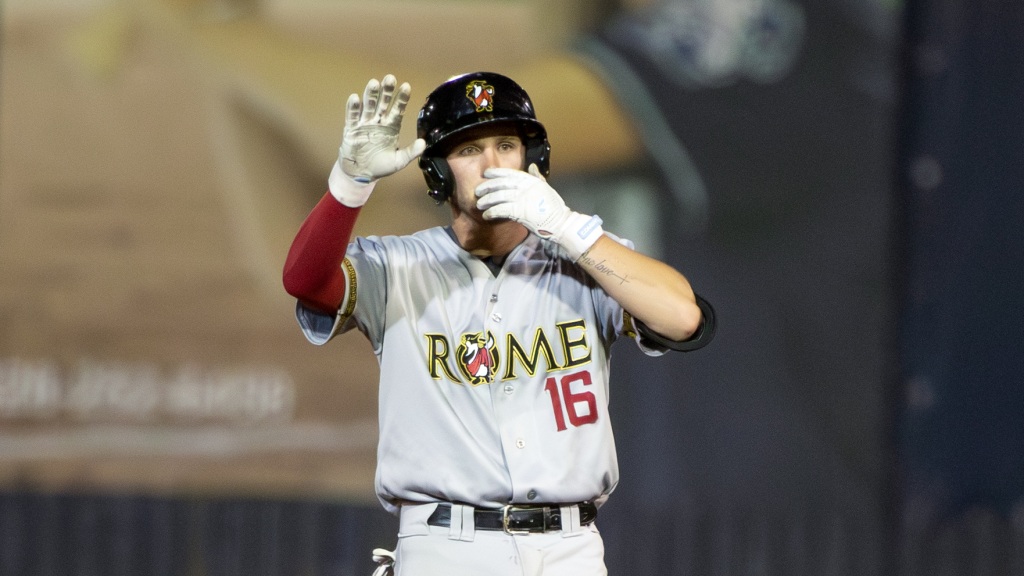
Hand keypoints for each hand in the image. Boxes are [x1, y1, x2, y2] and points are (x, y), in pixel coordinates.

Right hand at [329, 75, 425, 206]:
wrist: (361, 174)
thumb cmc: (381, 166)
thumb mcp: (399, 161)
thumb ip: (411, 152)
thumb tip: (424, 143)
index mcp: (391, 127)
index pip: (397, 109)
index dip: (401, 98)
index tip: (406, 86)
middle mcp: (379, 122)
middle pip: (383, 103)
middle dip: (387, 91)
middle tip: (390, 78)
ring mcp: (364, 124)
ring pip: (368, 106)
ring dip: (371, 95)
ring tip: (374, 83)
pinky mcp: (351, 129)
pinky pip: (352, 116)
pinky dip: (353, 108)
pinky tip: (355, 98)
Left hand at [475, 164, 603, 259]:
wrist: (561, 223)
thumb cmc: (554, 208)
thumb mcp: (546, 188)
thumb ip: (537, 177)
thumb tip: (531, 166)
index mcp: (532, 180)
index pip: (510, 174)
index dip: (497, 173)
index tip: (487, 173)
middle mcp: (526, 187)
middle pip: (501, 184)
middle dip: (487, 187)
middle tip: (478, 191)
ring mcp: (523, 198)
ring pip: (499, 196)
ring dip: (487, 201)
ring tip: (479, 205)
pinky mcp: (520, 211)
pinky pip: (501, 210)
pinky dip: (492, 212)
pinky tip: (486, 215)